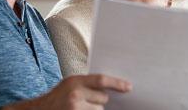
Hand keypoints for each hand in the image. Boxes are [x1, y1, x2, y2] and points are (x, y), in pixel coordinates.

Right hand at [3, 74, 131, 109]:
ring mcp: (75, 108)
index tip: (129, 87)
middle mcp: (75, 94)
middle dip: (100, 100)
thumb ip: (87, 84)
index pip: (101, 80)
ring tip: (80, 108)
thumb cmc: (58, 97)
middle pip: (103, 98)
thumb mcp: (70, 84)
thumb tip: (111, 88)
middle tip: (88, 100)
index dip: (117, 83)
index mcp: (74, 81)